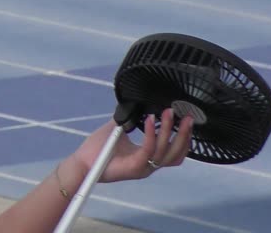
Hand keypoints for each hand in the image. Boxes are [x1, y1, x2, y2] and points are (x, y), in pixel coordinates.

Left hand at [73, 108, 192, 183]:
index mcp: (148, 158)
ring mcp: (142, 168)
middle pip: (175, 153)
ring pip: (164, 151)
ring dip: (169, 130)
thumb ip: (130, 118)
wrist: (82, 162)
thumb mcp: (119, 128)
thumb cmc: (98, 147)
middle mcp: (148, 165)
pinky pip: (148, 149)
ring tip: (169, 112)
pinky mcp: (134, 167)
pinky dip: (152, 133)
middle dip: (183, 134)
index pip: (174, 153)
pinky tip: (151, 119)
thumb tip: (137, 103)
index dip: (184, 138)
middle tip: (187, 116)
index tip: (187, 120)